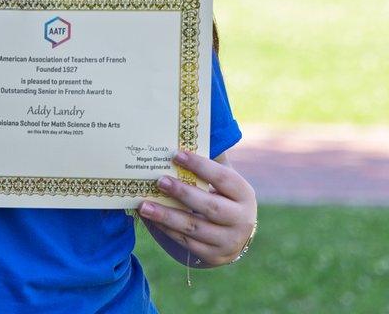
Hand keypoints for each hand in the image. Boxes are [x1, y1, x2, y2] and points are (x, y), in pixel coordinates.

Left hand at [137, 150, 257, 267]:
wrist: (237, 236)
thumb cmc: (225, 197)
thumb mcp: (226, 180)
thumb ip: (213, 160)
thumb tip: (195, 131)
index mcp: (244, 194)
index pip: (223, 178)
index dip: (200, 166)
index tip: (176, 154)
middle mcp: (241, 219)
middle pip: (210, 207)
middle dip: (183, 193)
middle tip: (159, 181)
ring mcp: (228, 241)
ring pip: (194, 228)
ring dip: (167, 216)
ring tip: (144, 205)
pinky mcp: (213, 255)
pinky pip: (186, 242)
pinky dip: (166, 229)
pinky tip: (151, 219)